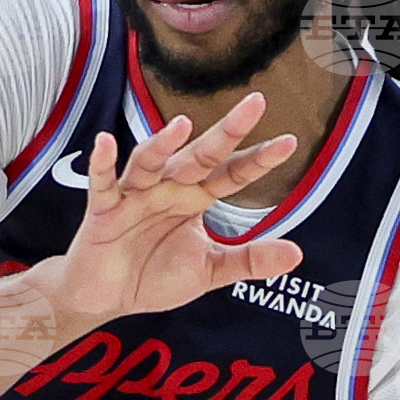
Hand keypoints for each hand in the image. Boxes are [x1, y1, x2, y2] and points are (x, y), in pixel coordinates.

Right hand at [51, 96, 302, 327]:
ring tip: (183, 125)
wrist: (107, 296)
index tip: (289, 143)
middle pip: (200, 155)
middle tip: (255, 104)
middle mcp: (169, 188)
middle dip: (227, 131)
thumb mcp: (209, 272)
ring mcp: (135, 195)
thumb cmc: (155, 275)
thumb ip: (249, 261)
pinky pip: (104, 183)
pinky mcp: (104, 209)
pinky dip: (102, 163)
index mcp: (195, 198)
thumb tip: (296, 254)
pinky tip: (106, 143)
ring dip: (164, 143)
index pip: (233, 173)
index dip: (259, 159)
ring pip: (151, 161)